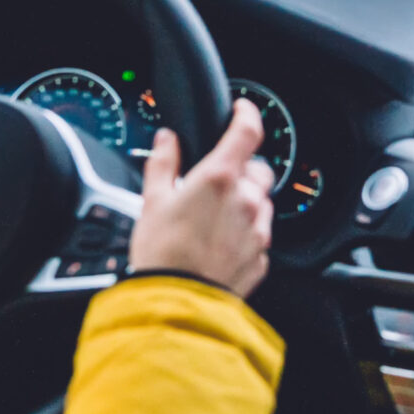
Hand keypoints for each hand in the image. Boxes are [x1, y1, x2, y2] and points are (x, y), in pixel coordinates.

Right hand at [129, 99, 274, 297]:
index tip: (242, 110)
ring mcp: (258, 231)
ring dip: (244, 203)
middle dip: (242, 170)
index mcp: (220, 179)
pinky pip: (258, 235)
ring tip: (212, 220)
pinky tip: (219, 244)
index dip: (247, 113)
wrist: (176, 304)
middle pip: (259, 170)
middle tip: (215, 183)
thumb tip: (167, 140)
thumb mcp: (152, 201)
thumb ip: (163, 163)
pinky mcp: (261, 258)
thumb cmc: (162, 255)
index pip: (248, 131)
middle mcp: (247, 201)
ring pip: (262, 203)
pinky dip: (244, 233)